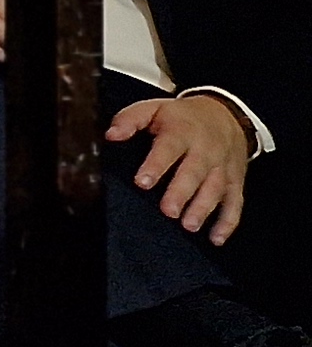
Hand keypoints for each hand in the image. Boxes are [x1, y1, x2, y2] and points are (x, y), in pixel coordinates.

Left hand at [111, 90, 254, 243]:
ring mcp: (222, 167)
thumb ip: (130, 119)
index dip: (156, 165)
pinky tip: (216, 239)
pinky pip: (235, 203)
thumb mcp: (153, 108)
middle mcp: (205, 151)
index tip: (142, 182)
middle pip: (194, 172)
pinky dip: (228, 222)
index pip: (168, 148)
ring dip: (203, 208)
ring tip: (189, 226)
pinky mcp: (234, 181)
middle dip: (182, 193)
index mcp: (182, 132)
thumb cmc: (180, 117)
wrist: (224, 114)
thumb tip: (111, 135)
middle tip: (169, 212)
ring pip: (215, 189)